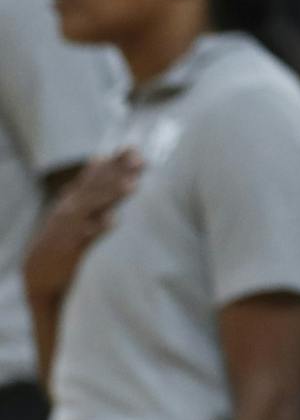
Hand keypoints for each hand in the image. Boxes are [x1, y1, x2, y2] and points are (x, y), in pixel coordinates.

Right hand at [24, 149, 141, 301]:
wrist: (38, 272)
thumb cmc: (63, 237)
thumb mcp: (74, 209)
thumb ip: (90, 186)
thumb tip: (98, 158)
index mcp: (73, 200)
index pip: (94, 176)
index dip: (113, 162)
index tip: (133, 148)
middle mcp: (70, 209)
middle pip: (97, 187)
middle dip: (118, 173)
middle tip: (140, 160)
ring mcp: (69, 228)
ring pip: (92, 207)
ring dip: (112, 195)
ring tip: (133, 185)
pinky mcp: (69, 249)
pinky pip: (85, 237)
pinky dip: (98, 227)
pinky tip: (114, 221)